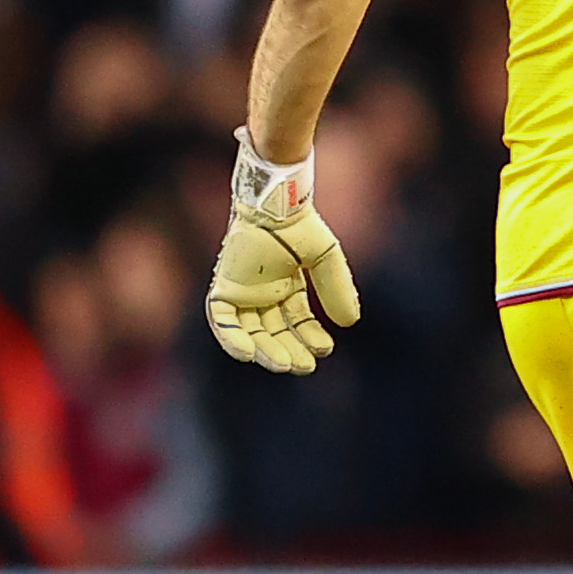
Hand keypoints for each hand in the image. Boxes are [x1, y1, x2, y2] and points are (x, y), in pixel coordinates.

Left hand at [205, 130, 358, 375]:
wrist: (274, 206)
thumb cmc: (300, 227)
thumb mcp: (326, 260)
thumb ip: (336, 289)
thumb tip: (350, 323)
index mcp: (286, 287)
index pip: (297, 322)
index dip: (310, 337)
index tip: (324, 348)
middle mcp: (262, 294)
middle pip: (273, 332)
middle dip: (288, 351)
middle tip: (303, 367)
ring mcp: (241, 292)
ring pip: (249, 332)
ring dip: (265, 351)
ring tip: (284, 365)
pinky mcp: (223, 288)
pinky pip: (222, 319)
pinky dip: (231, 338)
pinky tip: (248, 354)